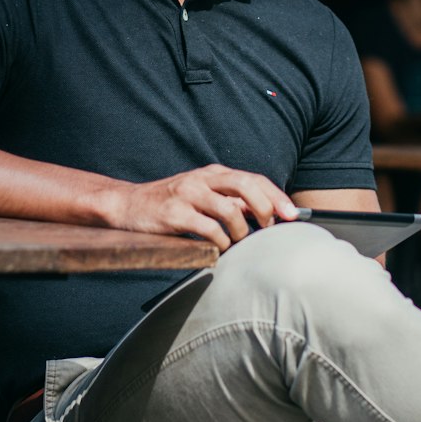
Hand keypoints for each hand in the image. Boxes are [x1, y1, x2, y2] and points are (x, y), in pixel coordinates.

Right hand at [104, 164, 300, 249]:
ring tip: (237, 242)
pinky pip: (209, 229)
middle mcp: (203, 179)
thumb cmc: (170, 203)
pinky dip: (220, 242)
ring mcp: (188, 194)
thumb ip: (230, 202)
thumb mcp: (202, 195)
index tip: (293, 214)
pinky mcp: (175, 213)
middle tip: (269, 228)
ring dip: (241, 232)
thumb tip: (266, 213)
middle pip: (246, 186)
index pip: (253, 179)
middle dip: (266, 209)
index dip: (276, 196)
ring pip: (230, 211)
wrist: (127, 205)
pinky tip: (217, 248)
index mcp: (213, 173)